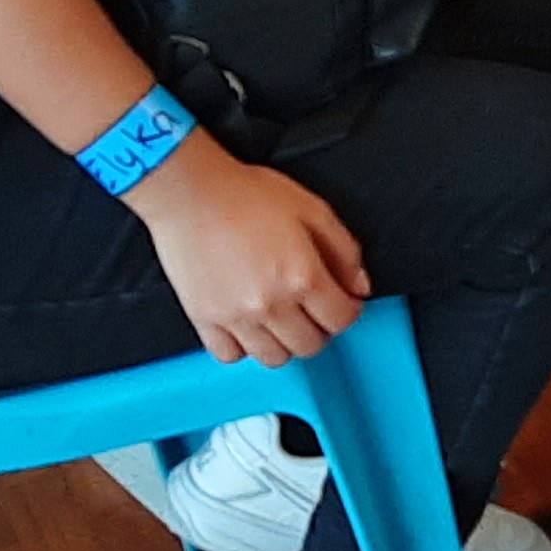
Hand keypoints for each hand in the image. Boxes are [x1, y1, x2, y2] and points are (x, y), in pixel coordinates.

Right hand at [130, 144, 370, 364]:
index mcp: (302, 276)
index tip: (343, 301)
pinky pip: (230, 355)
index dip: (349, 310)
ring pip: (273, 357)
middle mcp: (270, 303)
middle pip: (310, 345)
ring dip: (284, 342)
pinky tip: (248, 324)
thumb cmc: (245, 195)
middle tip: (313, 308)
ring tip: (282, 318)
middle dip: (320, 328)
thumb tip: (359, 285)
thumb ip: (345, 250)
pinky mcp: (204, 319)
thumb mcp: (313, 209)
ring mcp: (235, 316)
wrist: (190, 193)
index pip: (341, 319)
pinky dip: (243, 346)